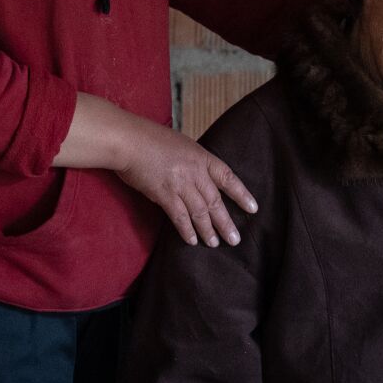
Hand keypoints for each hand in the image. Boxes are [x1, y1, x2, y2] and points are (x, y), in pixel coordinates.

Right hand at [61, 97, 257, 246]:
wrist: (129, 140)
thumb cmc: (150, 139)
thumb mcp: (180, 144)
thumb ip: (192, 161)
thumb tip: (198, 177)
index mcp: (201, 157)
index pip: (228, 177)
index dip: (242, 194)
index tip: (253, 208)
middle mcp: (195, 171)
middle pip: (216, 201)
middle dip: (226, 222)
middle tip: (235, 239)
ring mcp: (180, 183)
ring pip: (200, 212)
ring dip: (208, 230)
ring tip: (215, 244)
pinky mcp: (164, 194)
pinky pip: (180, 217)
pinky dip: (187, 230)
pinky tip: (192, 240)